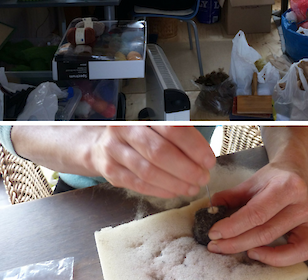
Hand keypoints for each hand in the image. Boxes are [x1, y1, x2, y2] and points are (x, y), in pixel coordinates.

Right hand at [87, 126, 214, 197]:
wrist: (100, 144)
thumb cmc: (135, 136)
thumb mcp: (154, 127)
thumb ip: (176, 136)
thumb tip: (204, 155)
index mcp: (141, 116)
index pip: (171, 130)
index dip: (193, 147)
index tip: (208, 160)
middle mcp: (124, 131)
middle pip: (159, 152)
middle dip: (186, 168)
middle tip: (202, 177)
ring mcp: (115, 152)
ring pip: (149, 172)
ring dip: (175, 182)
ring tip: (192, 186)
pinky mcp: (111, 172)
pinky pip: (140, 185)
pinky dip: (161, 190)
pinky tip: (175, 191)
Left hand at [206, 163, 307, 267]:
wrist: (295, 170)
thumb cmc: (272, 177)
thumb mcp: (251, 181)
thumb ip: (231, 197)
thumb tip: (210, 211)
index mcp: (287, 187)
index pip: (257, 213)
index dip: (234, 226)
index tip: (215, 233)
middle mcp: (302, 204)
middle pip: (269, 233)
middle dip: (239, 243)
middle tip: (218, 246)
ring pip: (295, 248)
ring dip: (270, 257)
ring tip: (249, 254)